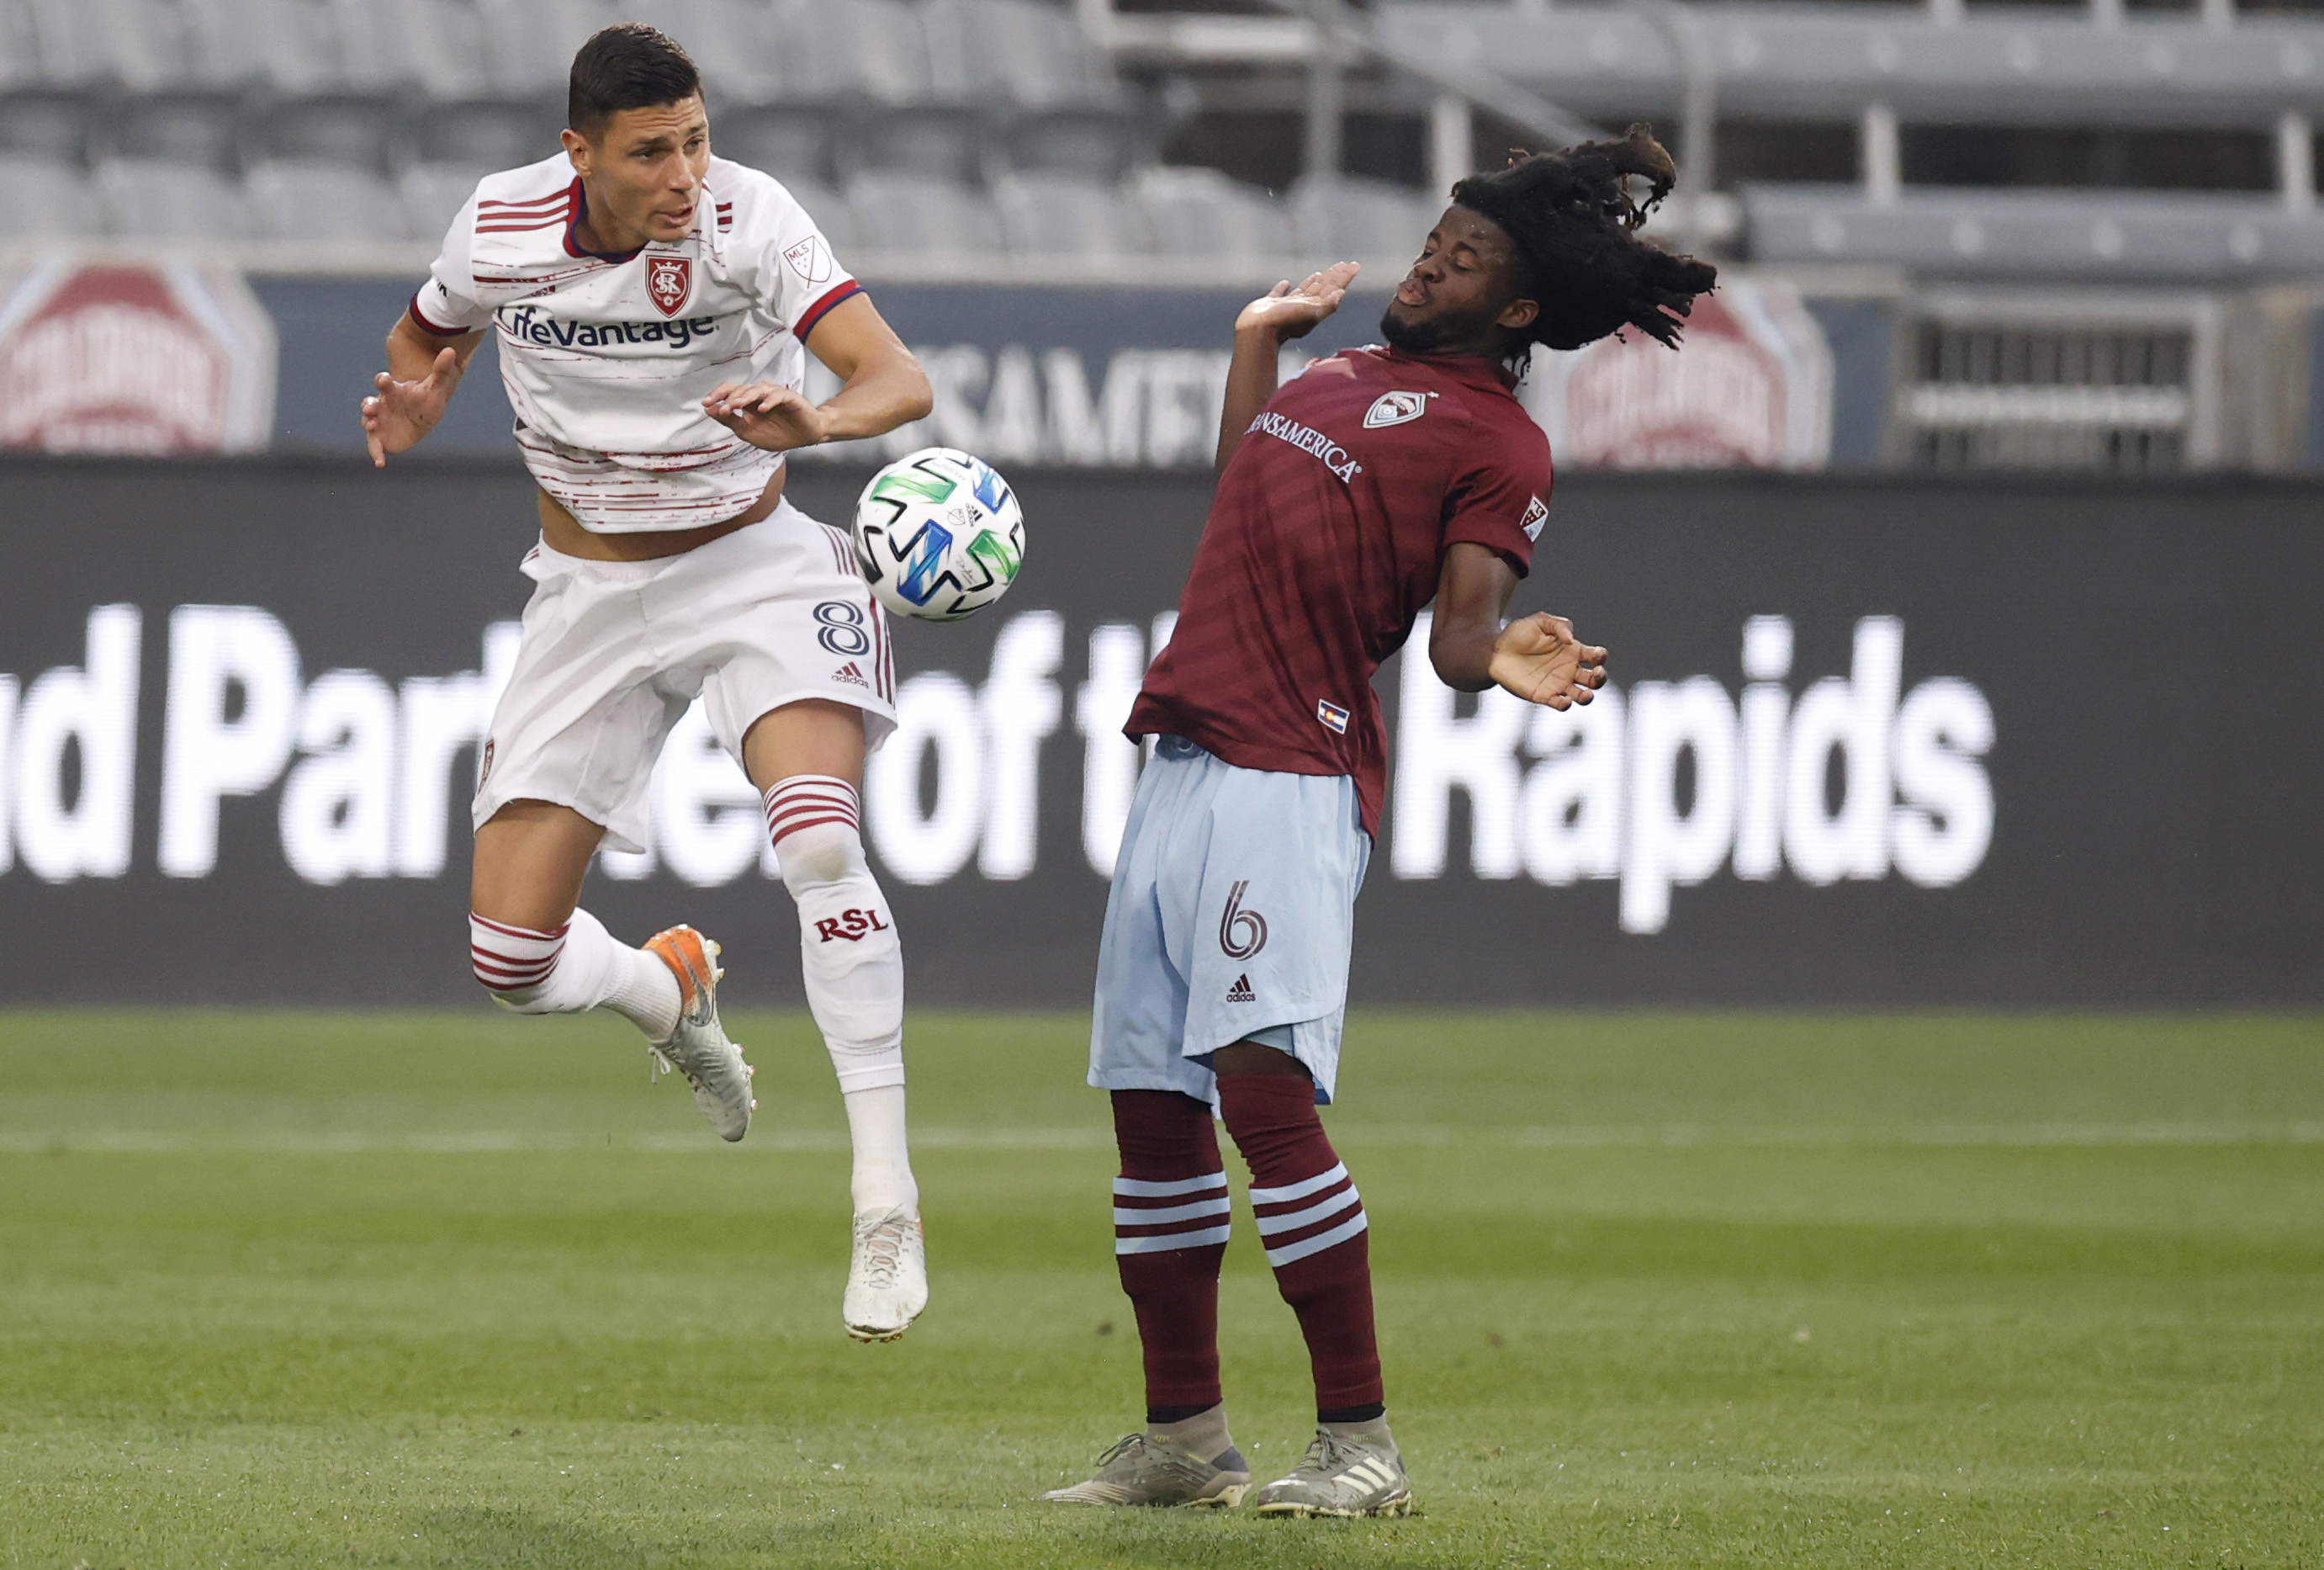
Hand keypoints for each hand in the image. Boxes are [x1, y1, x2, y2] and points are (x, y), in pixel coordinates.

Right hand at [361, 347, 460, 466]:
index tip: (384, 379)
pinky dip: (376, 454)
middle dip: (368, 405)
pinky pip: (375, 445)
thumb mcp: (436, 386)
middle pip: (370, 403)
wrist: (423, 415)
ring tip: (371, 425)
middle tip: (370, 408)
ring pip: (368, 422)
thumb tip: (451, 350)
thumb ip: (441, 369)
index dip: (382, 380)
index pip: (384, 383)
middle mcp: (382, 405)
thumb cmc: (427, 398)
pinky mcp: (380, 437)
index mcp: (393, 391)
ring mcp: (379, 421)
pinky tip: (381, 463)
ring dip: (368, 424)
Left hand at [704, 381, 828, 451]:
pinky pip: (779, 395)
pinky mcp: (791, 398)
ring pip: (758, 389)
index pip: (730, 391)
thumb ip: (730, 421)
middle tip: (723, 409)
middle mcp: (760, 395)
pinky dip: (769, 401)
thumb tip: (709, 410)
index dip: (718, 395)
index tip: (706, 403)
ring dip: (746, 397)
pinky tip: (762, 409)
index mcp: (749, 402)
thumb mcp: (749, 432)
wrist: (806, 437)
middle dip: (730, 398)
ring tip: (736, 405)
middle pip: (742, 388)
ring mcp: (775, 394)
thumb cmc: (779, 434)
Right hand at [1234, 261, 1360, 342]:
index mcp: (1314, 308)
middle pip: (1323, 288)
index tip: (1354, 265)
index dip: (1344, 277)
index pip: (1334, 289)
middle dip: (1334, 277)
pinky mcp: (1271, 304)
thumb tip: (1342, 293)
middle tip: (1343, 264)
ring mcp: (1287, 306)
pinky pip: (1280, 293)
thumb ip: (1328, 305)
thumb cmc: (1284, 323)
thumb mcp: (1310, 314)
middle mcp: (1303, 307)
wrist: (1258, 332)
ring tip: (1320, 273)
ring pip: (1304, 290)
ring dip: (1313, 282)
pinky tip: (1286, 283)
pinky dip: (1283, 287)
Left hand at [1488, 613, 1607, 709]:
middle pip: (1594, 679)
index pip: (1596, 656)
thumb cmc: (1518, 634)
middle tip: (1596, 674)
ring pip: (1581, 695)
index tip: (1595, 655)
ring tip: (1586, 694)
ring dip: (1588, 697)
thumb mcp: (1540, 621)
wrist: (1495, 651)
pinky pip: (1560, 704)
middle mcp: (1569, 669)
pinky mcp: (1544, 695)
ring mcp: (1557, 684)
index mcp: (1572, 650)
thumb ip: (1559, 625)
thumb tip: (1571, 640)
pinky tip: (1564, 701)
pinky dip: (1565, 705)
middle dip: (1600, 678)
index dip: (1601, 656)